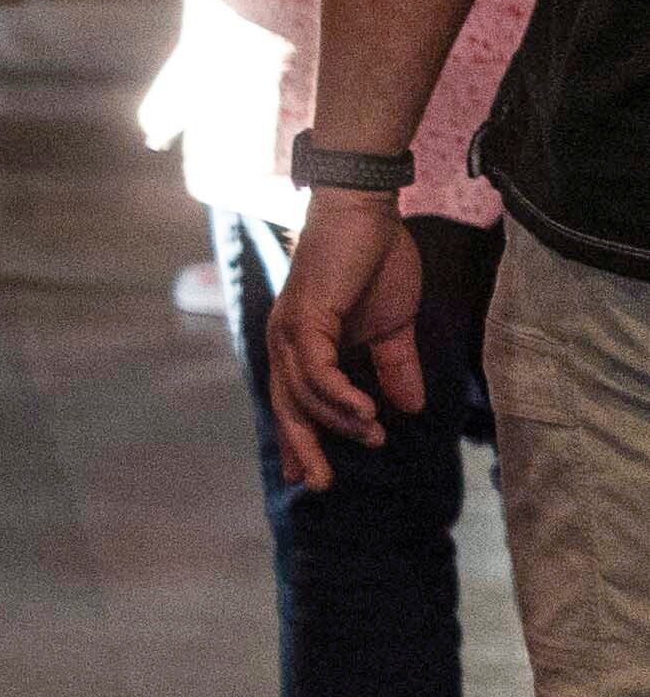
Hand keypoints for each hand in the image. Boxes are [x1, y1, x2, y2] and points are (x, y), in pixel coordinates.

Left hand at [262, 191, 432, 489]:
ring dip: (338, 420)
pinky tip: (366, 414)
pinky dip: (337, 395)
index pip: (294, 403)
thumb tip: (410, 408)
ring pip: (303, 393)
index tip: (313, 478)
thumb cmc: (376, 261)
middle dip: (303, 447)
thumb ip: (395, 366)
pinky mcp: (305, 316)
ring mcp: (290, 329)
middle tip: (322, 484)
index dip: (302, 439)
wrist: (368, 212)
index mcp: (303, 346)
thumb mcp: (392, 327)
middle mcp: (286, 342)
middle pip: (286, 407)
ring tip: (373, 436)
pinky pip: (315, 369)